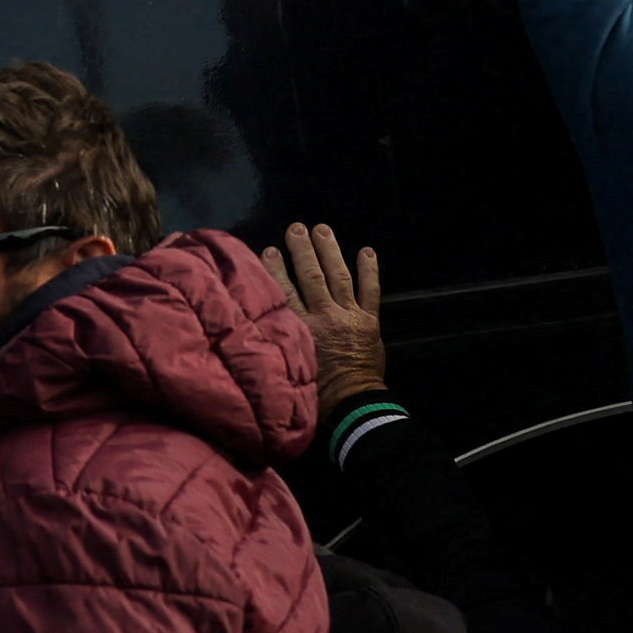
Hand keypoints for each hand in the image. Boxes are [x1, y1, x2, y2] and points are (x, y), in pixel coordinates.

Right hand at [271, 223, 388, 399]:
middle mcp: (326, 316)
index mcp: (303, 329)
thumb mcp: (289, 366)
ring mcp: (350, 317)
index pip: (286, 292)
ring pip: (339, 278)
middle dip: (303, 251)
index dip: (276, 270)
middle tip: (296, 228)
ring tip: (323, 229)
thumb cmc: (316, 392)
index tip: (270, 250)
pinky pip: (371, 292)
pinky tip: (366, 251)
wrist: (352, 404)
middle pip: (312, 277)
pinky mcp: (370, 322)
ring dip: (330, 252)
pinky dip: (369, 271)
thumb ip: (279, 341)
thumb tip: (261, 323)